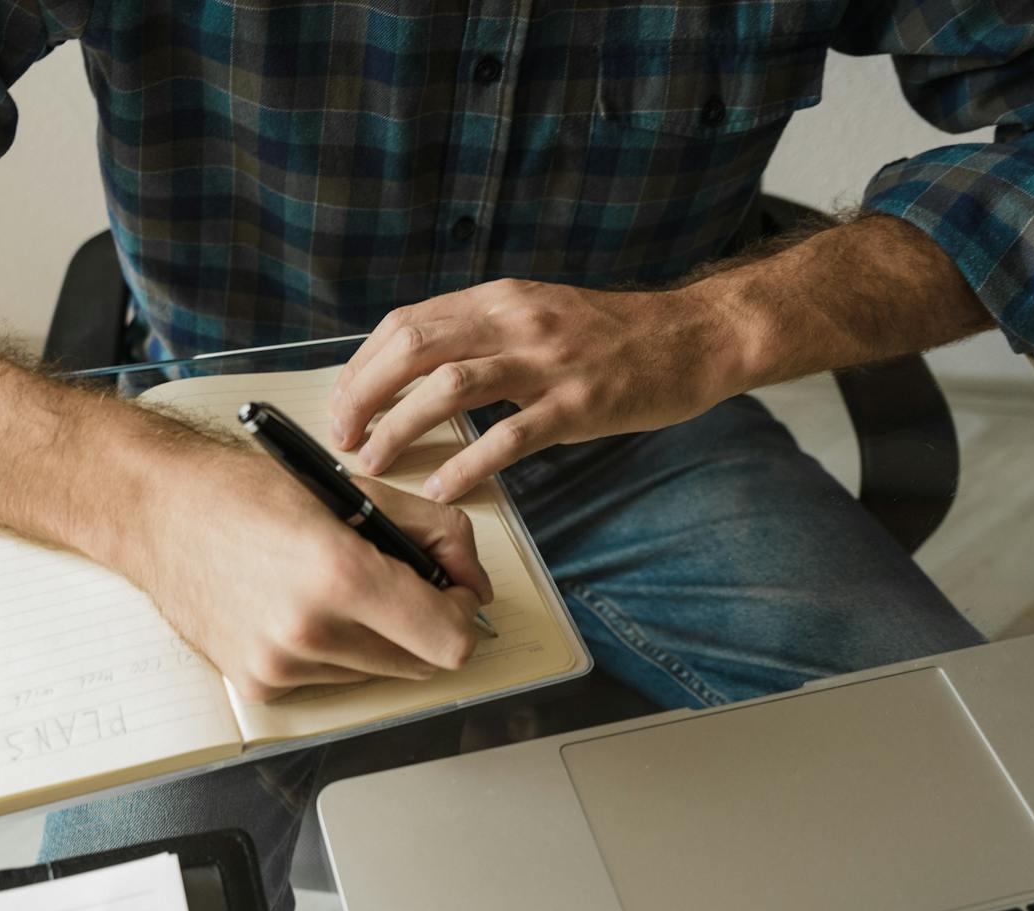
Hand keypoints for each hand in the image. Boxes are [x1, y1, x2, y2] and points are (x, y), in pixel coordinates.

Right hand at [128, 445, 491, 701]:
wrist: (155, 511)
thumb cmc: (246, 491)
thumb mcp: (354, 491)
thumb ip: (434, 532)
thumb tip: (475, 582)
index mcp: (340, 574)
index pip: (449, 641)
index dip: (461, 614)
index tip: (450, 591)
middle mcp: (311, 631)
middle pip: (421, 665)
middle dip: (424, 625)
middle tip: (398, 583)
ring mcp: (281, 666)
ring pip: (378, 673)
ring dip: (376, 638)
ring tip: (336, 589)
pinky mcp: (259, 685)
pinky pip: (331, 680)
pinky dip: (334, 650)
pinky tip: (300, 608)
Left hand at [328, 278, 750, 501]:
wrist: (692, 336)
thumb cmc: (611, 335)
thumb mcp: (536, 313)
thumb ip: (480, 333)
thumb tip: (416, 369)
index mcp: (497, 299)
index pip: (406, 323)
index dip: (361, 366)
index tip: (341, 404)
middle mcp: (515, 321)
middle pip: (413, 348)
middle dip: (363, 394)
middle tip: (341, 437)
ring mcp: (547, 362)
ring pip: (449, 388)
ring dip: (400, 428)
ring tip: (374, 462)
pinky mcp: (578, 404)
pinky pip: (510, 437)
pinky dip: (468, 464)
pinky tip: (444, 488)